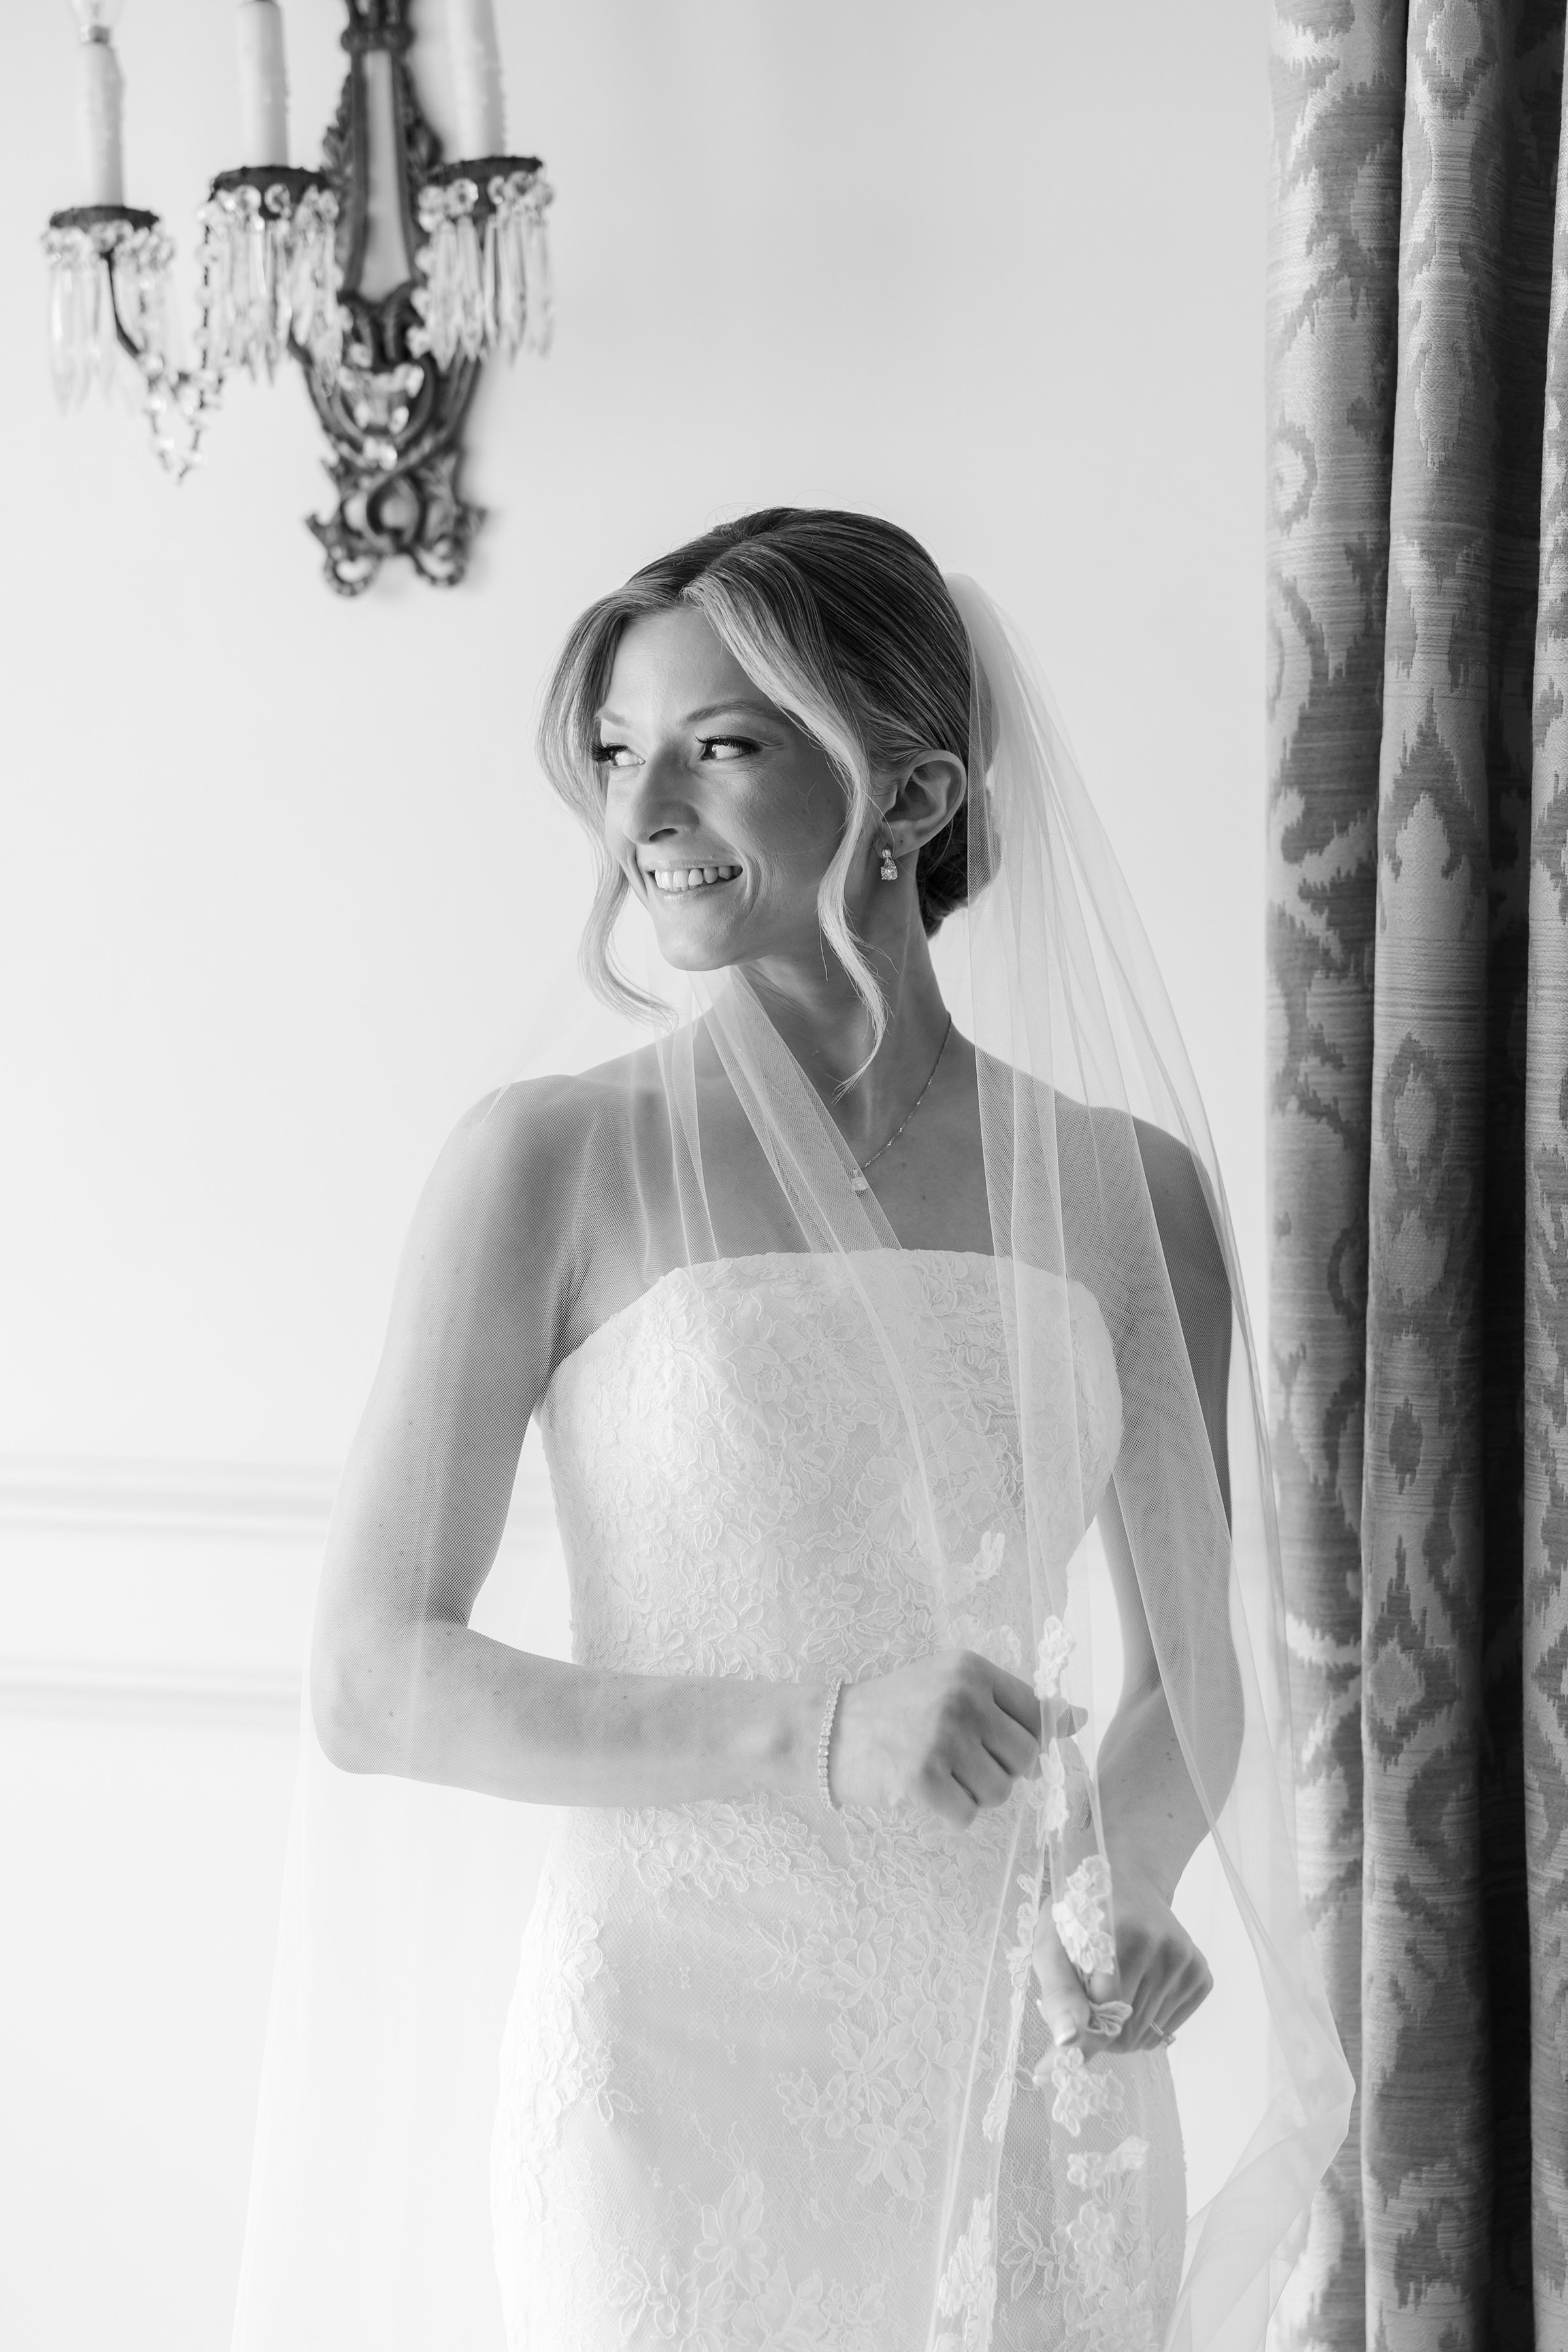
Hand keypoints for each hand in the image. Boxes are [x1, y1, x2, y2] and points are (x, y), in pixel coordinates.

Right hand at [827, 1651, 1042, 1826]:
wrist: (827, 1730)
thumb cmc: (895, 1711)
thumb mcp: (952, 1687)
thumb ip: (1011, 1704)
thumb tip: (1079, 1720)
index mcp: (972, 1669)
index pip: (1037, 1714)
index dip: (1026, 1740)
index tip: (997, 1746)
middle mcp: (962, 1697)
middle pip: (1026, 1759)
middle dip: (999, 1770)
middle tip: (959, 1761)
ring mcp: (942, 1738)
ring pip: (1000, 1792)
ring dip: (974, 1794)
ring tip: (939, 1773)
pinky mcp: (922, 1779)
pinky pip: (967, 1817)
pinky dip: (950, 1814)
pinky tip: (923, 1792)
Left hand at [1032, 1862, 1211, 2055]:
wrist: (1128, 1882)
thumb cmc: (1080, 1914)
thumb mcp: (1053, 1945)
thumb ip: (1058, 1994)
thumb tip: (1068, 2043)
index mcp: (1120, 1933)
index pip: (1103, 2013)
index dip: (1084, 2021)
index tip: (1073, 2019)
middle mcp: (1161, 1947)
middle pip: (1127, 2030)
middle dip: (1104, 2028)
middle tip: (1091, 1998)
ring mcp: (1186, 1962)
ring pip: (1148, 2035)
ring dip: (1125, 2027)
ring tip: (1115, 1990)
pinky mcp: (1201, 1976)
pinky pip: (1169, 2028)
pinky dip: (1149, 2021)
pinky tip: (1139, 1988)